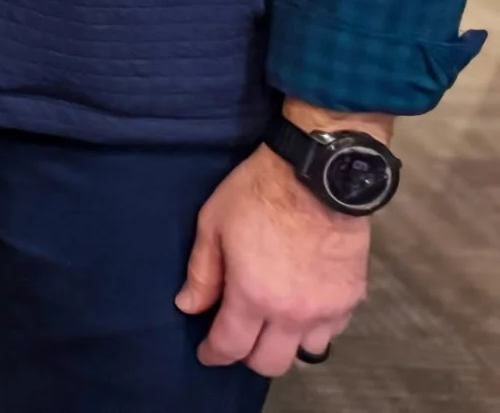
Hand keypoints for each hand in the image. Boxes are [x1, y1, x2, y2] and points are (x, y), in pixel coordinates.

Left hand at [176, 141, 371, 375]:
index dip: (214, 354)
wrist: (318, 175)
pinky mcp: (352, 299)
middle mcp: (293, 314)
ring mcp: (327, 310)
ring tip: (271, 322)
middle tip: (238, 336)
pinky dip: (314, 329)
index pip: (231, 346)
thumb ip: (203, 272)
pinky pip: (332, 332)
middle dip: (248, 356)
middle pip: (270, 364)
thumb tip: (188, 306)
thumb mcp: (213, 224)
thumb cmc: (257, 194)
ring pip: (305, 353)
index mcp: (254, 296)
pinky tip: (302, 308)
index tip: (207, 353)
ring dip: (285, 344)